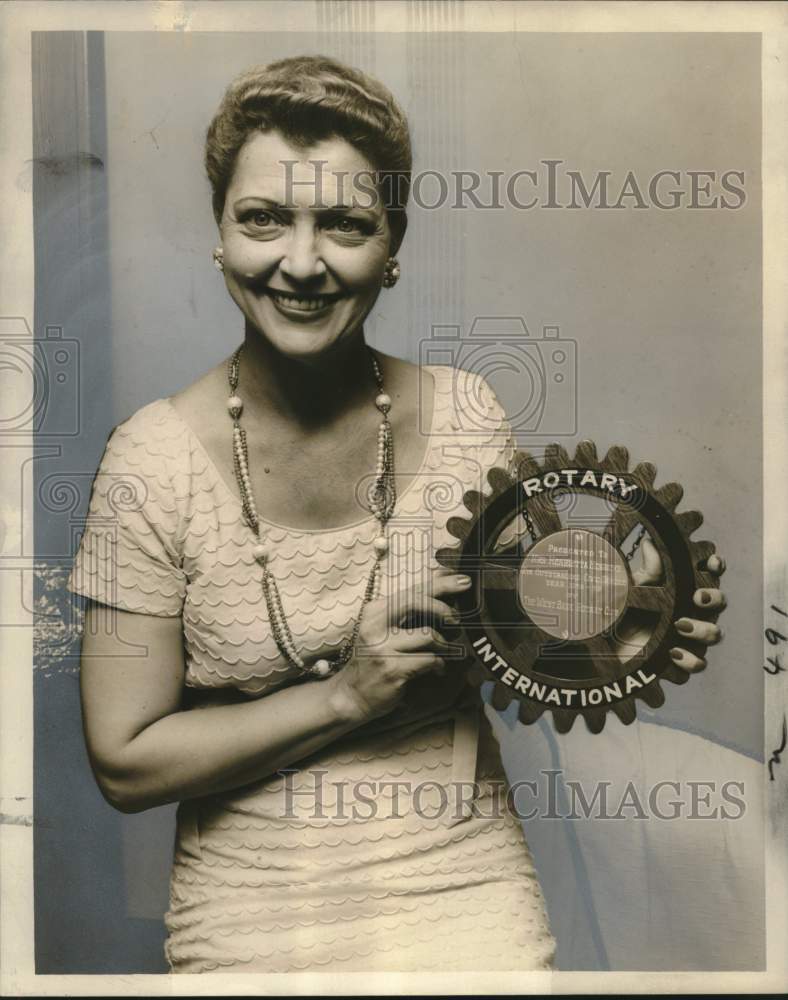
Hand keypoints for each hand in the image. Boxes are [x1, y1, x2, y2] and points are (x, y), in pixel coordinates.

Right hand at [326, 567, 472, 722]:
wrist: (351, 695)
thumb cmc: (374, 660)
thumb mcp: (382, 631)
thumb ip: (406, 614)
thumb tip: (443, 595)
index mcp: (374, 611)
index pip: (411, 590)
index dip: (440, 583)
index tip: (463, 580)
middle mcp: (375, 626)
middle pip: (416, 602)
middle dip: (442, 608)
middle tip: (456, 619)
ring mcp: (382, 648)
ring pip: (427, 635)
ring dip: (443, 644)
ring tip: (443, 651)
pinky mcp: (392, 669)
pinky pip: (429, 659)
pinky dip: (439, 664)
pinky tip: (436, 669)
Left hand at [612, 538, 725, 669]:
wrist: (607, 645)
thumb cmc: (625, 610)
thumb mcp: (634, 589)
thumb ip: (648, 571)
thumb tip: (650, 544)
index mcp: (684, 589)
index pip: (709, 574)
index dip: (716, 566)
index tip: (711, 563)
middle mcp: (693, 612)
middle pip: (719, 603)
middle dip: (714, 598)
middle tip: (697, 597)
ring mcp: (691, 638)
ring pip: (715, 634)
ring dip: (703, 629)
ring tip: (680, 625)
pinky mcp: (682, 661)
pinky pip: (698, 664)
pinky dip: (689, 659)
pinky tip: (673, 653)